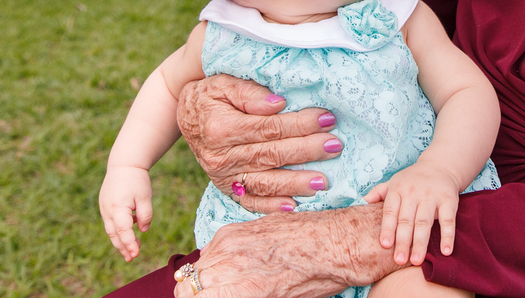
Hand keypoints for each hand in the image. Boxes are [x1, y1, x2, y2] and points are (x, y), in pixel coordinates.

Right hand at [99, 165, 152, 261]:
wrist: (124, 164)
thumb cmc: (137, 180)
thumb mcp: (145, 197)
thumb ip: (145, 215)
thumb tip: (143, 231)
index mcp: (118, 208)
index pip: (123, 232)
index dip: (130, 244)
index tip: (136, 254)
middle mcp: (108, 210)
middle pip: (114, 235)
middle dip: (123, 247)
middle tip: (132, 258)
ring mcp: (104, 209)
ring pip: (110, 230)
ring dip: (120, 241)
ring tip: (131, 251)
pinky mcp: (104, 206)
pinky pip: (110, 223)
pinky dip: (118, 231)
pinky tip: (129, 233)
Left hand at [172, 206, 398, 297]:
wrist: (337, 242)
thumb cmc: (310, 239)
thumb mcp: (267, 233)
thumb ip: (240, 249)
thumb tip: (226, 267)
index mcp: (228, 235)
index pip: (196, 268)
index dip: (202, 284)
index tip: (214, 292)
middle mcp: (225, 250)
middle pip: (188, 283)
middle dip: (200, 295)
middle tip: (223, 296)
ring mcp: (234, 270)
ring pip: (194, 293)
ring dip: (209, 296)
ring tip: (234, 296)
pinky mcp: (248, 291)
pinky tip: (248, 297)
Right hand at [176, 74, 344, 213]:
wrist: (187, 116)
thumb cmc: (211, 95)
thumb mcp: (223, 83)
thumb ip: (249, 92)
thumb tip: (278, 104)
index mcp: (220, 128)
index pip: (268, 128)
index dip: (299, 124)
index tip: (326, 118)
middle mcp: (220, 157)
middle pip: (270, 155)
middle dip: (306, 151)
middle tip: (334, 146)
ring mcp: (222, 177)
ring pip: (264, 182)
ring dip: (296, 183)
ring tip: (323, 181)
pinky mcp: (226, 189)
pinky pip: (250, 202)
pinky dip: (272, 207)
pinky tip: (294, 206)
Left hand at [365, 161, 459, 264]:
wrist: (440, 166)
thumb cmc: (413, 179)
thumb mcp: (394, 182)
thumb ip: (379, 193)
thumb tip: (363, 202)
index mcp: (398, 189)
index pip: (390, 211)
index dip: (387, 228)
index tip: (385, 245)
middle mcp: (413, 192)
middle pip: (406, 220)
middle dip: (402, 241)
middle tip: (399, 260)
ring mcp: (431, 196)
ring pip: (424, 222)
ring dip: (420, 243)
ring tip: (416, 261)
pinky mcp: (449, 200)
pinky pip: (448, 220)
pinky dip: (447, 236)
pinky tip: (445, 251)